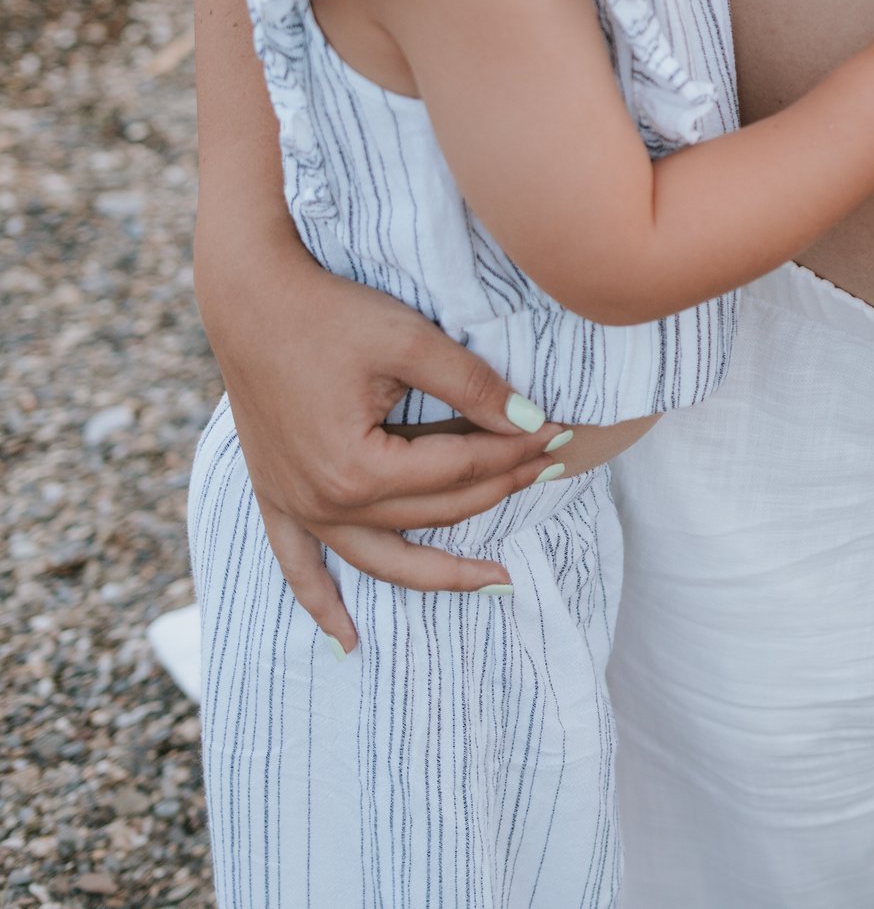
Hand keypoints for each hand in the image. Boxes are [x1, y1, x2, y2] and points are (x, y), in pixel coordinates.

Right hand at [201, 261, 565, 651]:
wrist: (248, 294)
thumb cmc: (329, 311)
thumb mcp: (410, 341)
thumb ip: (474, 386)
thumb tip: (535, 421)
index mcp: (358, 469)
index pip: (462, 470)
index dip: (519, 450)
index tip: (562, 433)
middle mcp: (323, 502)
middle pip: (435, 511)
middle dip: (501, 487)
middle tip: (554, 467)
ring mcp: (295, 506)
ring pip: (382, 559)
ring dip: (440, 573)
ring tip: (499, 582)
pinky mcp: (275, 497)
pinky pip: (298, 566)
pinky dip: (322, 604)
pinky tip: (347, 641)